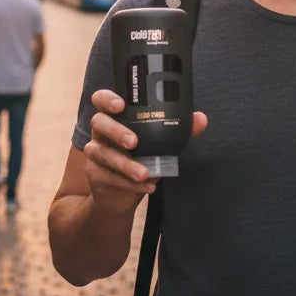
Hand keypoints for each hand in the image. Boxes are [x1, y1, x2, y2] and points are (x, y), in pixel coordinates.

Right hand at [85, 89, 207, 217]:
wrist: (120, 196)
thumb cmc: (140, 160)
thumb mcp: (158, 144)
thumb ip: (178, 130)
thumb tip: (201, 118)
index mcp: (115, 117)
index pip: (101, 99)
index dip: (107, 99)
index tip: (121, 104)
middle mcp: (100, 132)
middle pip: (99, 122)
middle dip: (116, 131)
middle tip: (134, 142)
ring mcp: (94, 153)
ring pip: (103, 154)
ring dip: (125, 164)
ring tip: (144, 173)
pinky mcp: (94, 175)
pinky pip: (109, 177)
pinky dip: (129, 183)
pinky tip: (147, 186)